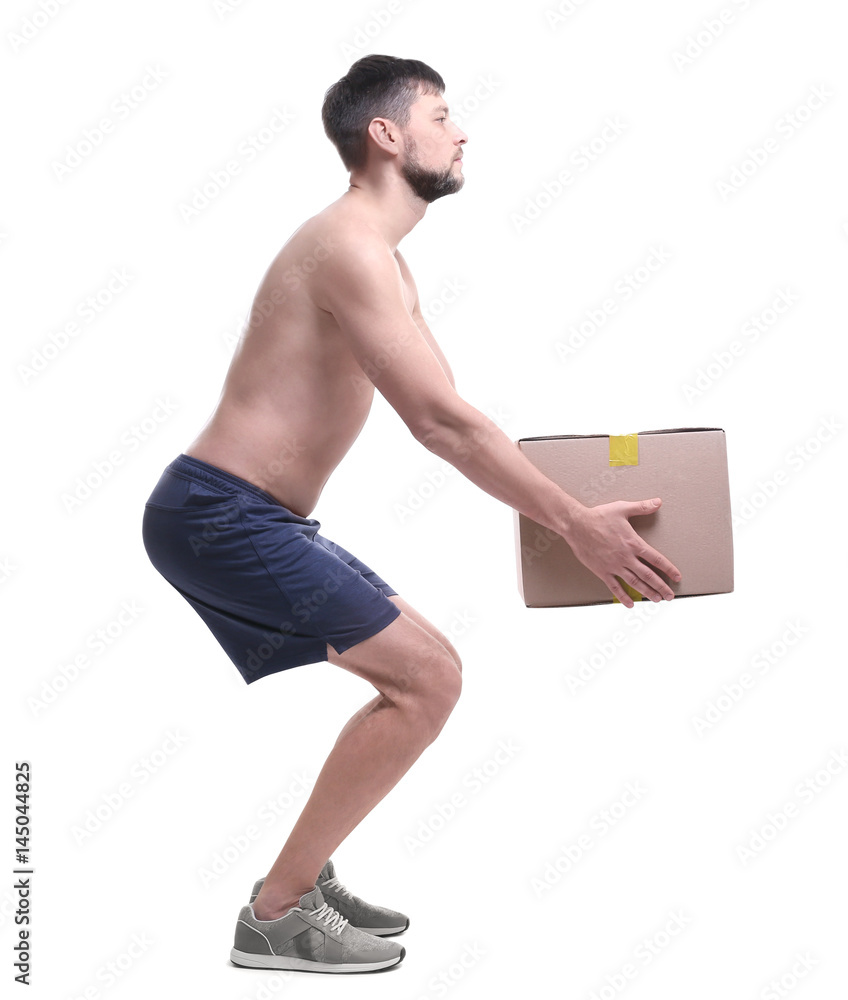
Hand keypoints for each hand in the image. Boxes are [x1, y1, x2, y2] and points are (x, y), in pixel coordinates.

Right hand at [563, 497, 681, 607]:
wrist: (576, 525)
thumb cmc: (598, 516)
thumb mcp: (622, 508)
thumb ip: (642, 507)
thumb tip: (658, 502)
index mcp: (633, 543)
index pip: (656, 559)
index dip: (669, 569)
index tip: (677, 577)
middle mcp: (626, 557)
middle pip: (648, 575)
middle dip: (661, 586)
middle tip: (670, 595)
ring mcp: (614, 566)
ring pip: (635, 583)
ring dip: (647, 592)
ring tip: (657, 600)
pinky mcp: (602, 571)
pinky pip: (615, 587)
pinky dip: (623, 597)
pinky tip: (630, 604)